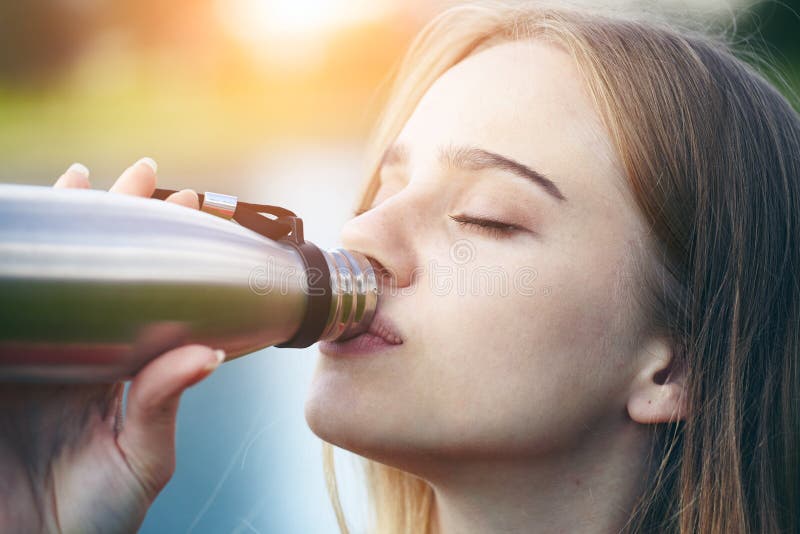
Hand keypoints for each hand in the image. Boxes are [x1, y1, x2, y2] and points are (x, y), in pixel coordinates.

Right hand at [0, 159, 220, 533]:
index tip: (179, 200)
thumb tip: (207, 356)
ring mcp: (28, 362)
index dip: (156, 250)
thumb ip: (162, 405)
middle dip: (106, 222)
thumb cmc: (96, 516)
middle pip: (91, 276)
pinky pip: (0, 316)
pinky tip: (12, 235)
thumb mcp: (142, 460)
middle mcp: (73, 355)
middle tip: (128, 175)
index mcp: (116, 369)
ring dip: (52, 232)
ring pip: (41, 284)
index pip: (139, 295)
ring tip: (71, 183)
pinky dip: (3, 276)